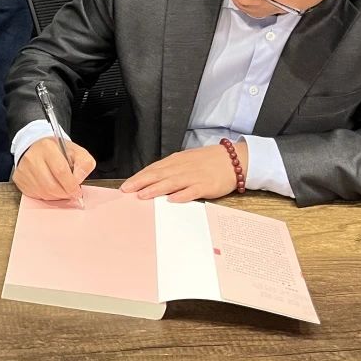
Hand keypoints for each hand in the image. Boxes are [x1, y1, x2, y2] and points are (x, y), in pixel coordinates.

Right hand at [14, 139, 95, 201]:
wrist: (37, 148)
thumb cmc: (57, 151)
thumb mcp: (76, 151)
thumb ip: (84, 163)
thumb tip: (79, 179)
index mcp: (47, 147)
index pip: (61, 171)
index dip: (71, 185)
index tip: (77, 191)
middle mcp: (32, 157)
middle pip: (51, 185)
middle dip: (64, 193)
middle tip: (71, 194)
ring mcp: (24, 169)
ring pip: (43, 192)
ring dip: (56, 196)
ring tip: (61, 190)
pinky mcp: (19, 179)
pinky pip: (35, 194)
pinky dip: (46, 196)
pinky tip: (50, 189)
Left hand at [120, 141, 248, 202]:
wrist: (234, 160)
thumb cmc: (208, 161)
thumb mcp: (187, 160)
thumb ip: (171, 168)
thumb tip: (153, 178)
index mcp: (177, 161)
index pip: (154, 169)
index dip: (139, 177)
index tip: (126, 185)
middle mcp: (183, 168)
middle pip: (158, 175)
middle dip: (141, 183)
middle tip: (127, 190)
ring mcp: (194, 177)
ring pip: (171, 183)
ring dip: (156, 189)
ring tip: (143, 195)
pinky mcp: (206, 186)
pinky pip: (192, 191)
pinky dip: (181, 195)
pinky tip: (171, 200)